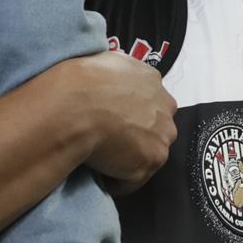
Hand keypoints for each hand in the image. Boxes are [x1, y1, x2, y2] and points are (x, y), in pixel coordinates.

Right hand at [63, 51, 178, 192]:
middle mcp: (165, 107)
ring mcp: (162, 136)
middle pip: (156, 126)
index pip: (150, 100)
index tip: (114, 120)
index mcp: (152, 80)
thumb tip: (111, 75)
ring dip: (128, 158)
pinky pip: (133, 178)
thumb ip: (118, 71)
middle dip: (137, 135)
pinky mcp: (151, 161)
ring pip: (147, 152)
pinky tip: (99, 173)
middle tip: (108, 141)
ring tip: (102, 160)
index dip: (132, 113)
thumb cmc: (81, 83)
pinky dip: (117, 180)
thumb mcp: (104, 61)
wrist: (76, 107)